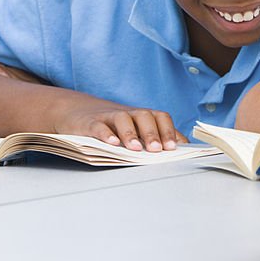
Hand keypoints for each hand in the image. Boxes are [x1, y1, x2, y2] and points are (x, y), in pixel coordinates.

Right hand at [54, 100, 188, 151]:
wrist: (78, 111)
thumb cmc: (113, 125)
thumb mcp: (134, 128)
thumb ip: (156, 136)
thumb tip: (182, 147)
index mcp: (141, 116)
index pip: (160, 118)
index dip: (168, 131)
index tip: (174, 147)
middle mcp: (128, 114)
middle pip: (144, 117)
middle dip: (153, 133)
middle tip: (158, 149)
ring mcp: (109, 117)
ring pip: (123, 119)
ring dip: (131, 133)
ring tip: (136, 148)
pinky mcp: (90, 123)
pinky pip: (99, 126)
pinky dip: (105, 133)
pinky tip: (111, 142)